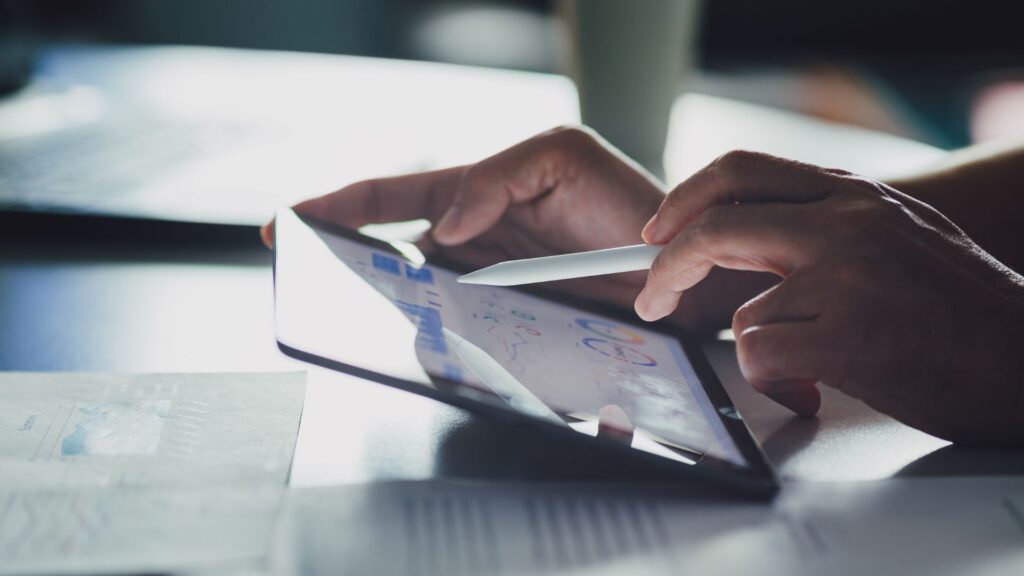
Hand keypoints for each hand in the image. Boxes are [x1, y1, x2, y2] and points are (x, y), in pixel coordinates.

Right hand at [263, 126, 772, 330]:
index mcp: (474, 199)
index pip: (392, 199)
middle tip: (319, 281)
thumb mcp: (560, 156)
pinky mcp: (513, 334)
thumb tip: (445, 230)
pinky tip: (443, 355)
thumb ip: (495, 178)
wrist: (681, 269)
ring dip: (403, 316)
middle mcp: (474, 248)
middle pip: (397, 261)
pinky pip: (469, 346)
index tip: (287, 220)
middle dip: (355, 270)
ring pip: (426, 308)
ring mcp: (491, 293)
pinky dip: (450, 352)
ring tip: (384, 321)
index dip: (336, 206)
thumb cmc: (623, 201)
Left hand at [635, 151, 1023, 444]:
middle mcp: (846, 222)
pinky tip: (815, 387)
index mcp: (853, 194)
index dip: (685, 200)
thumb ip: (822, 225)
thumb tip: (739, 236)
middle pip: (714, 226)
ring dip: (762, 350)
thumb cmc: (960, 307)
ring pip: (741, 311)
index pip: (741, 170)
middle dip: (668, 266)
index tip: (659, 231)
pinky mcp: (848, 334)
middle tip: (653, 297)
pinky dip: (776, 383)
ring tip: (806, 367)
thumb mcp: (894, 234)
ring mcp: (847, 275)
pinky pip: (760, 356)